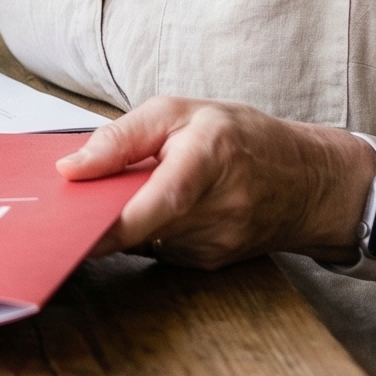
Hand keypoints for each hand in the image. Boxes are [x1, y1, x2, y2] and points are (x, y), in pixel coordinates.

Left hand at [55, 96, 374, 268]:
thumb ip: (122, 137)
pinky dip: (146, 230)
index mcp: (208, 159)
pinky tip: (157, 209)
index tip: (67, 231)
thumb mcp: (180, 111)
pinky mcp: (210, 263)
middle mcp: (216, 210)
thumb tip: (70, 169)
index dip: (109, 225)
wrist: (308, 182)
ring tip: (129, 191)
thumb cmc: (242, 137)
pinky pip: (160, 247)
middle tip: (71, 203)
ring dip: (124, 221)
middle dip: (99, 216)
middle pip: (138, 226)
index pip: (155, 203)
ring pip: (144, 239)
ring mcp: (215, 244)